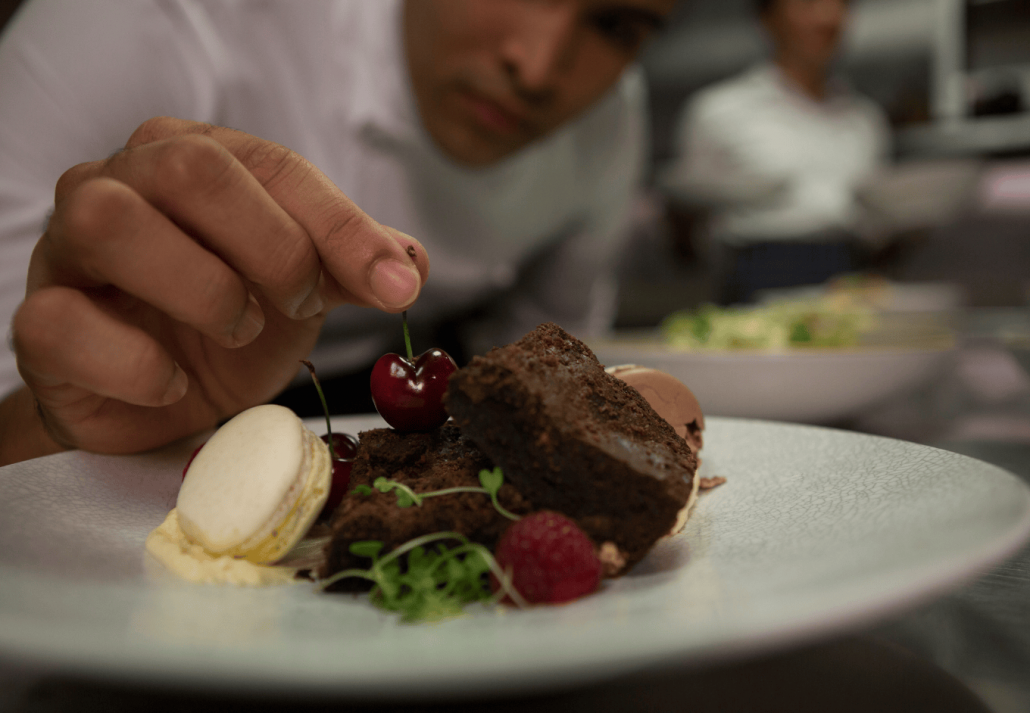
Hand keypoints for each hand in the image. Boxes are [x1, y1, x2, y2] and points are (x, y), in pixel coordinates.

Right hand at [9, 117, 429, 456]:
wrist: (155, 397)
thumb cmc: (223, 325)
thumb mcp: (298, 289)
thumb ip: (349, 267)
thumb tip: (410, 262)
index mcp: (192, 159)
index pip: (272, 165)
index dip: (341, 226)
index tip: (395, 284)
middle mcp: (122, 183)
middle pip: (191, 169)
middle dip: (270, 244)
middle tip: (300, 301)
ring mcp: (68, 249)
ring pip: (111, 221)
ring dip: (202, 287)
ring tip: (238, 330)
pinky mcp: (40, 323)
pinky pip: (65, 323)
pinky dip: (140, 364)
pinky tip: (177, 382)